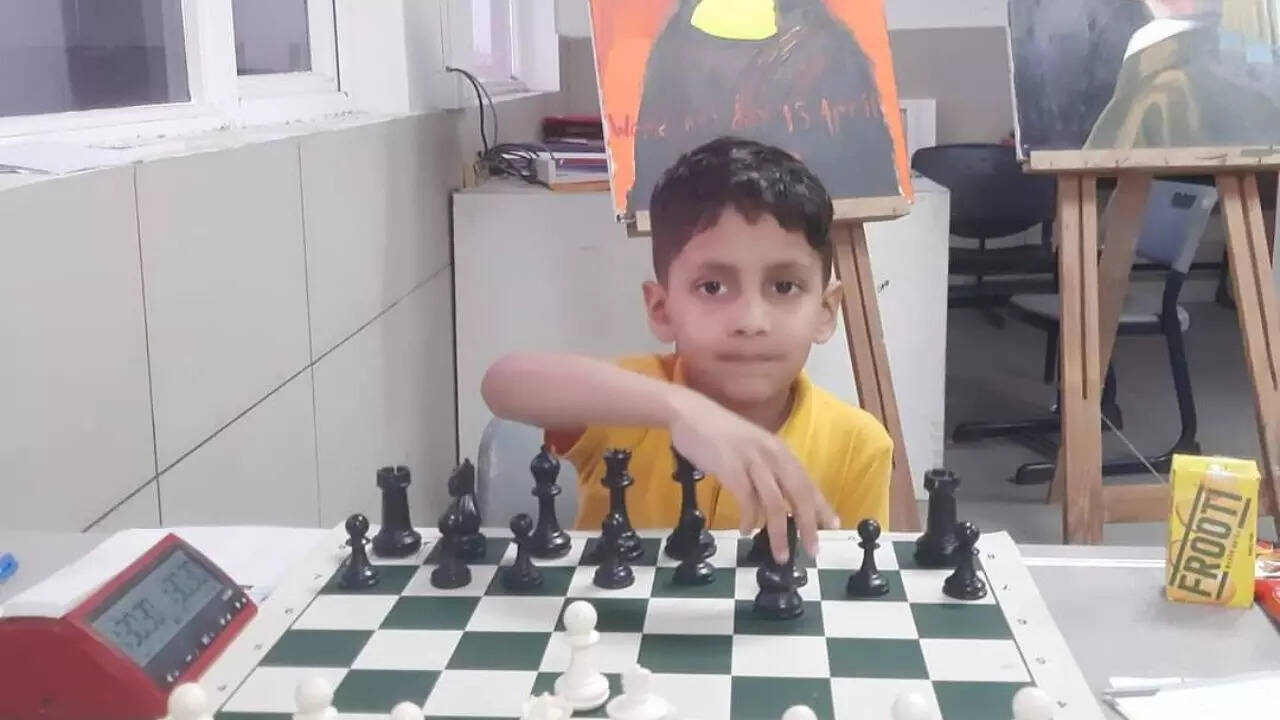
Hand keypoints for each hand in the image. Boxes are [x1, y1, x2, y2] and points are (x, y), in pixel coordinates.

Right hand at [666, 387, 837, 561]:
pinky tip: (746, 530)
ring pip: (775, 503)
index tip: (832, 526)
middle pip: (798, 494)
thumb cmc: (719, 433)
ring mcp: (752, 460)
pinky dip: (749, 518)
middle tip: (812, 551)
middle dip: (808, 525)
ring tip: (780, 554)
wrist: (690, 412)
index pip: (807, 482)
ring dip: (779, 532)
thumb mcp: (752, 448)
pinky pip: (746, 499)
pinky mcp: (730, 467)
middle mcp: (772, 454)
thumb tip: (779, 500)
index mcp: (779, 450)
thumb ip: (767, 469)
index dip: (821, 506)